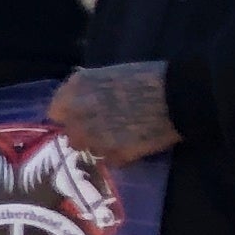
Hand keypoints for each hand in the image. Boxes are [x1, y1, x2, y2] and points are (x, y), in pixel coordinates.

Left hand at [49, 62, 178, 165]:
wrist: (178, 95)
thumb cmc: (148, 78)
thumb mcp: (110, 74)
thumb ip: (87, 90)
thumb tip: (75, 99)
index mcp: (75, 90)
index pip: (56, 112)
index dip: (69, 117)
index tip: (80, 119)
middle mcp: (77, 114)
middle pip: (71, 134)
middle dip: (84, 133)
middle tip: (105, 130)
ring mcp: (92, 137)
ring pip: (87, 149)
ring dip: (100, 146)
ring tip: (121, 138)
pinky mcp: (112, 154)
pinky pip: (108, 160)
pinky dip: (118, 156)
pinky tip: (133, 145)